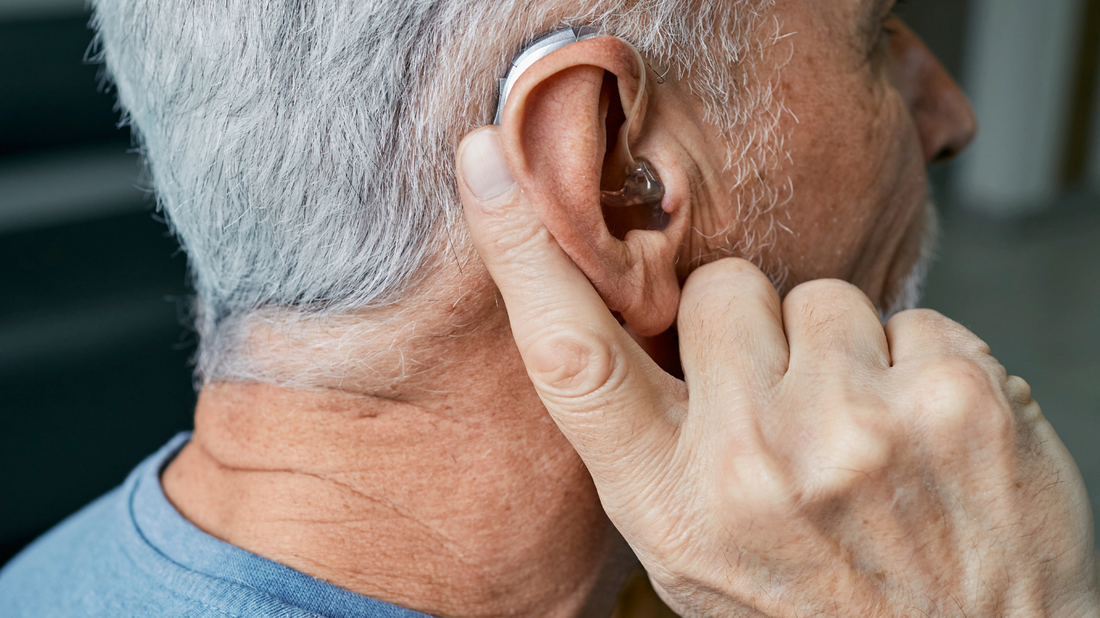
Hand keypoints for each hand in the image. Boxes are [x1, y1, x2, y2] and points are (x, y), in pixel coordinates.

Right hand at [456, 127, 1098, 617]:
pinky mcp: (955, 400)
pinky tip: (927, 440)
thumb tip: (638, 319)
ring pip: (823, 296)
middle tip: (789, 412)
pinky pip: (915, 318)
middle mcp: (753, 463)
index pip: (572, 358)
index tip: (487, 165)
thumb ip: (654, 445)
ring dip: (840, 352)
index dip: (522, 253)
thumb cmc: (817, 607)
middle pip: (722, 291)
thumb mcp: (696, 552)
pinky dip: (921, 367)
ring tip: (863, 438)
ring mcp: (858, 430)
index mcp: (672, 504)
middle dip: (753, 330)